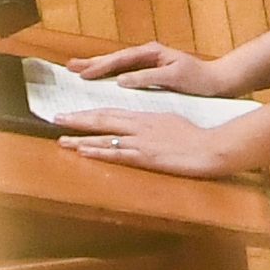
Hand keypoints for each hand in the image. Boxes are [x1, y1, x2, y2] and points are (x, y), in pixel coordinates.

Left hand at [60, 113, 238, 178]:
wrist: (213, 147)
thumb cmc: (200, 137)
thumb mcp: (175, 122)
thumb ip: (156, 123)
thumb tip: (145, 125)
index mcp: (147, 117)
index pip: (112, 112)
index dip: (90, 113)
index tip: (73, 113)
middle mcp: (140, 126)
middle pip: (103, 120)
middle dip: (78, 119)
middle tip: (56, 119)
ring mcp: (142, 141)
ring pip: (104, 137)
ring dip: (81, 138)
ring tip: (61, 140)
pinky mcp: (146, 157)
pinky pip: (117, 154)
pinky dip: (98, 152)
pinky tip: (84, 152)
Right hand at [68, 42, 224, 93]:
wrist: (219, 82)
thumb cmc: (200, 80)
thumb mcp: (174, 78)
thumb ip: (147, 77)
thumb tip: (120, 80)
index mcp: (152, 52)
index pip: (120, 59)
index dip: (101, 67)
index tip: (83, 74)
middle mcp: (148, 54)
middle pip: (114, 58)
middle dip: (92, 63)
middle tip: (69, 67)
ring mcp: (148, 63)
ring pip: (117, 65)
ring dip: (98, 68)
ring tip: (77, 70)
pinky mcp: (151, 73)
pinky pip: (125, 73)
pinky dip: (110, 75)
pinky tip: (101, 80)